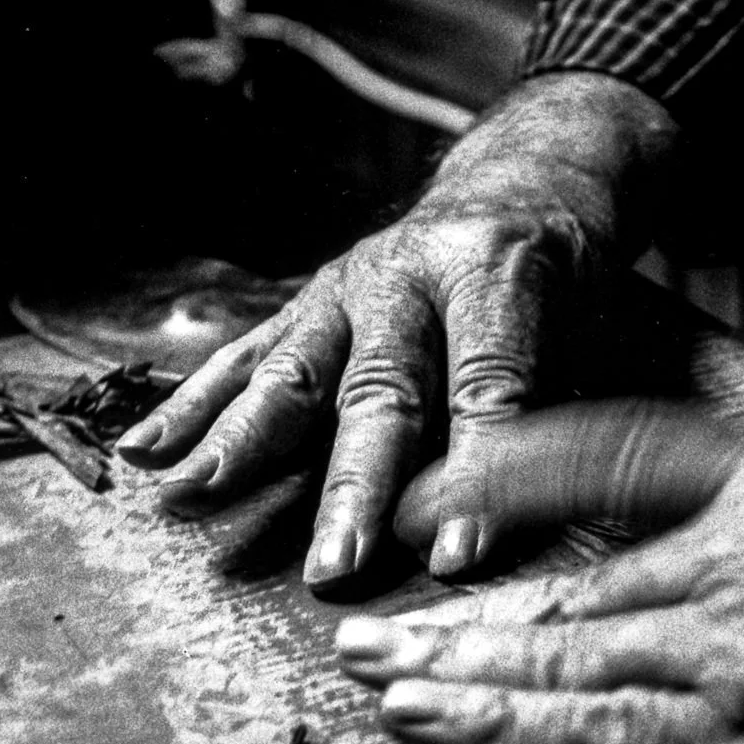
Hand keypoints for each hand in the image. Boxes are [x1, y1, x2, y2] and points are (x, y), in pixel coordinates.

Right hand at [115, 73, 676, 587]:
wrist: (519, 178)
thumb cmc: (565, 279)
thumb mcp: (600, 329)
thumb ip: (556, 413)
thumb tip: (519, 522)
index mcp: (498, 276)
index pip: (487, 388)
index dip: (473, 476)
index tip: (455, 558)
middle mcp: (410, 277)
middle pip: (378, 391)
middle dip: (353, 487)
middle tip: (332, 566)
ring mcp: (346, 288)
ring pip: (292, 372)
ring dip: (240, 443)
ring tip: (191, 498)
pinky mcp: (307, 304)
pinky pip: (246, 357)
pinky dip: (193, 405)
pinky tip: (142, 450)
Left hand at [338, 404, 743, 743]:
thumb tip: (733, 506)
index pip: (613, 454)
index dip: (510, 465)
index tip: (443, 481)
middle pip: (564, 583)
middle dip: (452, 607)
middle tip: (365, 616)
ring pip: (563, 665)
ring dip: (455, 672)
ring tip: (377, 674)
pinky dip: (510, 739)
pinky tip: (446, 731)